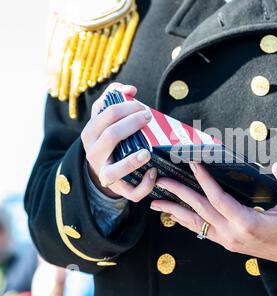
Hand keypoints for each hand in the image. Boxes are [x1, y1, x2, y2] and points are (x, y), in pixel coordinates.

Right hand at [81, 82, 156, 200]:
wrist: (103, 169)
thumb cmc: (109, 138)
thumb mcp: (105, 118)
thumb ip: (113, 97)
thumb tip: (130, 88)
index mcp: (90, 134)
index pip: (105, 115)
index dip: (126, 107)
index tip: (141, 106)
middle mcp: (94, 154)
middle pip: (111, 136)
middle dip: (132, 124)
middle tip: (148, 117)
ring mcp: (106, 174)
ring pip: (114, 171)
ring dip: (132, 161)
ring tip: (147, 151)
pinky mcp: (121, 189)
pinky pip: (132, 192)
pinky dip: (144, 185)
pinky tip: (154, 172)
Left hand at [150, 162, 276, 266]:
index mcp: (247, 222)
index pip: (218, 198)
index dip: (203, 180)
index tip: (192, 163)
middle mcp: (232, 233)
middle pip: (200, 210)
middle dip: (179, 193)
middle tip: (162, 180)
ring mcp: (227, 240)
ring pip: (195, 224)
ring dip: (174, 211)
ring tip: (155, 202)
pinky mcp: (227, 243)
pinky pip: (201, 231)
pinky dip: (186, 222)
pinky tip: (175, 215)